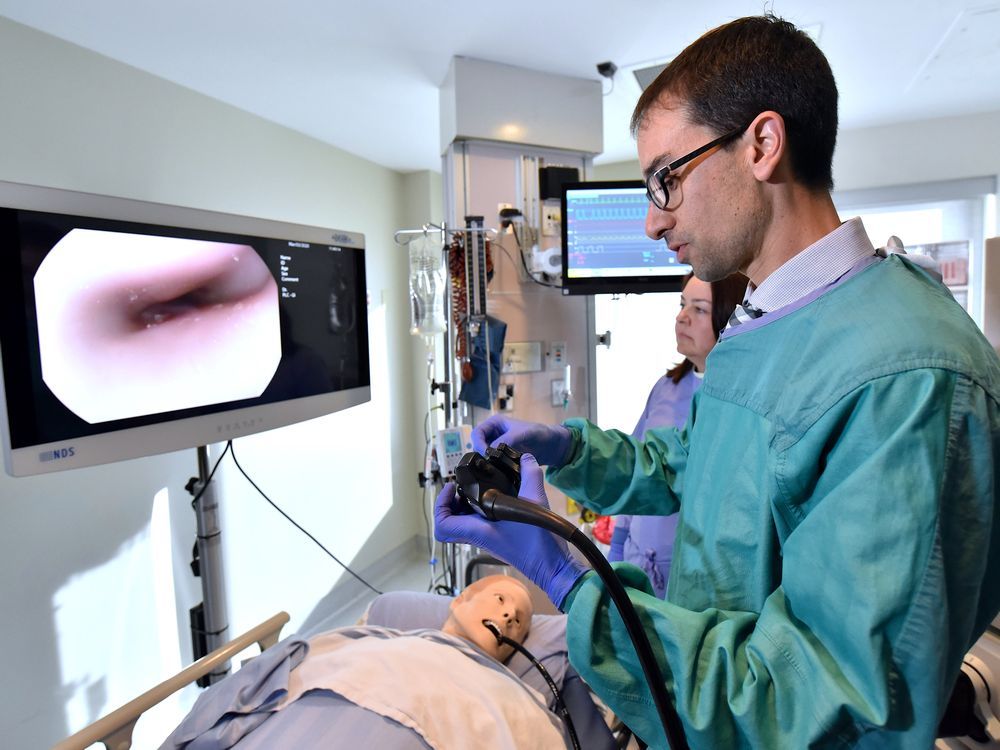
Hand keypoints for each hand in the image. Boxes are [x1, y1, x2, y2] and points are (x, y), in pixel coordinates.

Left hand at [435, 453, 587, 607]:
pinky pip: (476, 523)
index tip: (452, 488)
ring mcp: (486, 538)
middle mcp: (478, 536)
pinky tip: (496, 497)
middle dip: (451, 502)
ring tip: (478, 487)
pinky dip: (478, 509)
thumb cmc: (539, 543)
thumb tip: (526, 458)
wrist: (551, 566)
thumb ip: (530, 475)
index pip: (442, 526)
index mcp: (479, 530)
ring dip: (464, 505)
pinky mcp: (495, 538)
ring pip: (462, 522)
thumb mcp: (536, 502)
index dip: (440, 505)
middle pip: (449, 521)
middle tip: (462, 486)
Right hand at [472, 415, 572, 466]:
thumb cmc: (539, 433)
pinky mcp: (502, 458)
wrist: (552, 446)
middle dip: (482, 454)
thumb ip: (507, 440)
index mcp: (495, 423)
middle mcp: (493, 434)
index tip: (486, 454)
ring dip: (487, 462)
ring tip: (495, 468)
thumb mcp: (523, 434)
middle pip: (477, 446)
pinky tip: (500, 472)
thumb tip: (491, 451)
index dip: (478, 444)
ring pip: (484, 456)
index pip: (477, 433)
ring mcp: (497, 447)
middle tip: (490, 464)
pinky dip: (494, 467)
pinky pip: (492, 463)